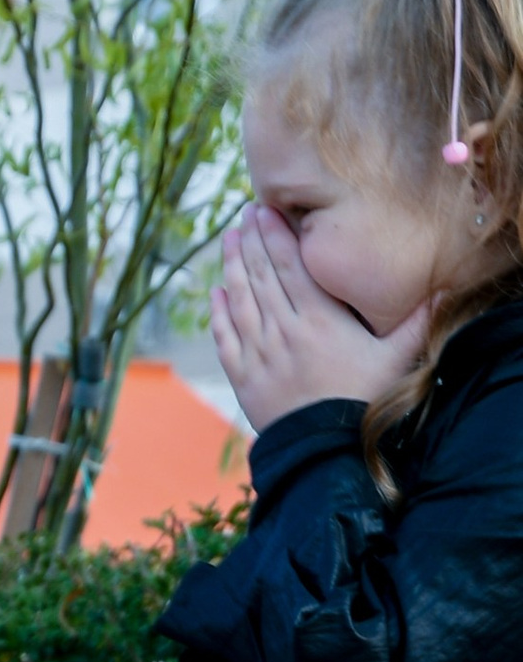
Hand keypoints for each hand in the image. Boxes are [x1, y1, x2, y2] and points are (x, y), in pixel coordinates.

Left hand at [209, 204, 428, 431]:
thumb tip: (445, 290)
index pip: (291, 267)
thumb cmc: (364, 401)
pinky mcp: (243, 378)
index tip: (265, 210)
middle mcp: (284, 331)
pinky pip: (225, 338)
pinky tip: (216, 293)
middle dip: (251, 241)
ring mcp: (260, 354)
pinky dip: (219, 313)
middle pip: (262, 276)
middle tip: (244, 214)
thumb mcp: (396, 360)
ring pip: (241, 300)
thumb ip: (416, 323)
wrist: (325, 451)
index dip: (276, 236)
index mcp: (319, 321)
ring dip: (232, 267)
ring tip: (229, 239)